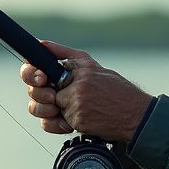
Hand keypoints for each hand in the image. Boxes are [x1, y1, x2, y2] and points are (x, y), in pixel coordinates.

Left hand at [20, 41, 153, 142]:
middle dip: (42, 97)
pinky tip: (82, 120)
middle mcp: (77, 81)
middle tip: (54, 100)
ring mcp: (76, 100)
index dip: (31, 73)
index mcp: (80, 66)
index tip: (37, 79)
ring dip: (56, 112)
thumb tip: (41, 44)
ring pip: (48, 108)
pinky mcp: (77, 119)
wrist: (137, 115)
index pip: (40, 64)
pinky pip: (55, 123)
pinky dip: (64, 125)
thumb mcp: (93, 67)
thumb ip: (67, 56)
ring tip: (74, 111)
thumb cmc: (117, 91)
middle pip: (39, 90)